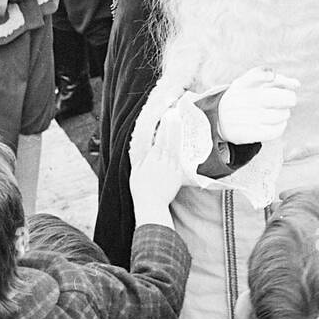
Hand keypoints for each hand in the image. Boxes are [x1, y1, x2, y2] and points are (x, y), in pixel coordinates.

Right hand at [130, 105, 191, 220]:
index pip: (160, 137)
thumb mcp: (136, 170)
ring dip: (178, 135)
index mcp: (153, 157)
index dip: (165, 126)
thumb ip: (142, 157)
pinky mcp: (178, 174)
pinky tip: (182, 142)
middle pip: (171, 139)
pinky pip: (180, 159)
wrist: (152, 204)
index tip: (167, 116)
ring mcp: (173, 167)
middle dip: (173, 125)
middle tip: (176, 114)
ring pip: (177, 147)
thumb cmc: (140, 188)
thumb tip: (146, 147)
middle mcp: (165, 159)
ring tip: (180, 123)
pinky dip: (181, 149)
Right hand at [217, 67, 299, 144]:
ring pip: (280, 115)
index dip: (266, 74)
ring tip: (281, 113)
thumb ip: (276, 80)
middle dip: (290, 98)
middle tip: (290, 100)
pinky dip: (281, 126)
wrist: (219, 118)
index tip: (272, 75)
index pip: (255, 75)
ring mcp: (245, 117)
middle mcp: (243, 100)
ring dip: (285, 113)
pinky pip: (275, 131)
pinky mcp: (247, 134)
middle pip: (276, 98)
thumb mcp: (253, 84)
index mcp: (243, 84)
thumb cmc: (245, 97)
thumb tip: (296, 84)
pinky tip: (278, 123)